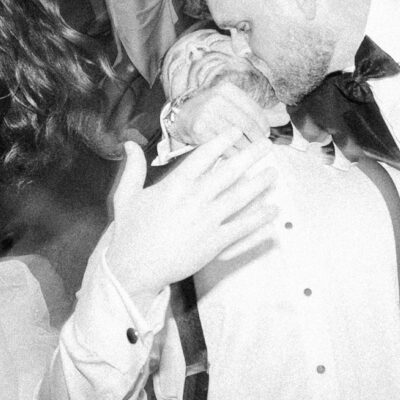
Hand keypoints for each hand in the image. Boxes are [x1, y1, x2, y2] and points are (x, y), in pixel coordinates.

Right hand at [104, 130, 278, 299]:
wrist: (134, 269)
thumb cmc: (129, 233)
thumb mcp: (126, 196)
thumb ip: (133, 168)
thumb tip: (130, 143)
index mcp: (174, 186)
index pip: (203, 156)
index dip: (222, 141)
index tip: (236, 131)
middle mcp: (194, 200)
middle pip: (229, 172)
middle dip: (250, 156)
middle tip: (266, 144)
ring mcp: (207, 222)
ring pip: (240, 197)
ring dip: (260, 183)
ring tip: (274, 172)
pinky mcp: (215, 243)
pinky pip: (242, 227)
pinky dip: (260, 218)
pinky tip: (273, 209)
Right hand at [165, 80, 268, 146]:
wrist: (180, 117)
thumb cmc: (213, 112)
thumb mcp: (234, 106)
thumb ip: (259, 112)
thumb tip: (285, 118)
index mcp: (228, 90)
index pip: (255, 111)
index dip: (264, 127)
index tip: (265, 135)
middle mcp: (217, 99)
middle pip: (248, 126)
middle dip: (257, 140)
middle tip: (259, 147)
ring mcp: (207, 115)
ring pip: (237, 139)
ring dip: (246, 151)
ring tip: (246, 153)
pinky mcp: (199, 130)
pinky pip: (224, 148)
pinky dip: (232, 156)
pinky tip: (233, 156)